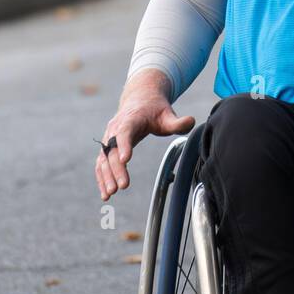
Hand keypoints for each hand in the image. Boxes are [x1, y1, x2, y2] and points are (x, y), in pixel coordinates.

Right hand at [96, 70, 194, 200]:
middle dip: (116, 169)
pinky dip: (101, 178)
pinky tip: (105, 193)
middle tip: (122, 186)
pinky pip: (102, 163)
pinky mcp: (107, 147)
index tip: (126, 159)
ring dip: (105, 177)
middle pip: (113, 150)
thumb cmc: (155, 110)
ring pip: (104, 159)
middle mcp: (115, 129)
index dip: (124, 145)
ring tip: (110, 194)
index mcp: (130, 120)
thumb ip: (178, 122)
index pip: (124, 132)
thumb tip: (191, 121)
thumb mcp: (168, 114)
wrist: (139, 100)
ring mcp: (109, 138)